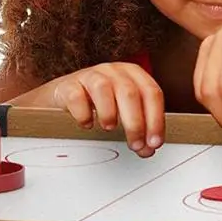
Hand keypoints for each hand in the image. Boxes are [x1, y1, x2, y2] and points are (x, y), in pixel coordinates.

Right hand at [44, 63, 164, 157]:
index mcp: (132, 75)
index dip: (156, 119)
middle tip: (135, 145)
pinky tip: (87, 124)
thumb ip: (139, 127)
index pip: (152, 93)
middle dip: (135, 123)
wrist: (65, 94)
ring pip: (103, 88)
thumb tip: (147, 149)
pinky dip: (83, 113)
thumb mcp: (123, 110)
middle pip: (130, 92)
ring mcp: (90, 75)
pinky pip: (76, 97)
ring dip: (109, 112)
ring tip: (109, 128)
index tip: (154, 142)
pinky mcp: (69, 85)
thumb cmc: (99, 102)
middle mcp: (113, 71)